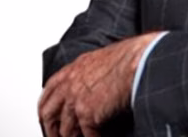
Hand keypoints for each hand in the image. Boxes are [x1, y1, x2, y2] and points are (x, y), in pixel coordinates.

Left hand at [38, 32, 159, 136]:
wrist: (141, 62)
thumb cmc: (131, 58)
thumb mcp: (104, 60)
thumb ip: (93, 73)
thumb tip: (96, 86)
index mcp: (74, 69)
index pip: (50, 91)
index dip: (46, 107)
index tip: (47, 118)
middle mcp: (71, 84)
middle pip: (49, 113)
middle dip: (51, 130)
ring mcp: (76, 100)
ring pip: (66, 129)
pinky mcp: (87, 114)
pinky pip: (87, 136)